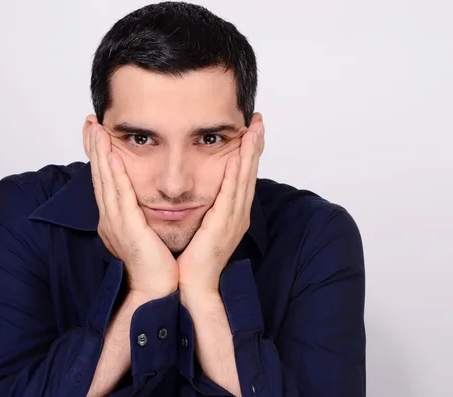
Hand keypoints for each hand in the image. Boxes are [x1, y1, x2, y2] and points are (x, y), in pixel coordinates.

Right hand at [87, 119, 178, 299]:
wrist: (157, 290)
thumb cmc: (157, 264)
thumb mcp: (146, 233)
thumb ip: (142, 215)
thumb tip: (145, 200)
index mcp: (116, 219)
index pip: (105, 181)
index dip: (100, 157)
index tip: (97, 134)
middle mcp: (111, 219)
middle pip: (100, 177)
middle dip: (94, 148)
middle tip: (90, 123)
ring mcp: (116, 224)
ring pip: (106, 182)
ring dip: (101, 155)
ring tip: (97, 130)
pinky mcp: (128, 230)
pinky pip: (120, 198)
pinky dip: (115, 176)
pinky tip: (113, 158)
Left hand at [177, 113, 264, 294]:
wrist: (193, 286)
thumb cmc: (194, 259)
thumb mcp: (203, 227)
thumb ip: (206, 209)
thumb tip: (202, 193)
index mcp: (233, 214)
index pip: (243, 177)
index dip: (249, 153)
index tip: (250, 130)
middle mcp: (238, 214)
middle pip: (249, 174)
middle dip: (255, 146)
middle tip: (258, 120)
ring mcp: (234, 220)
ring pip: (244, 180)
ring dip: (249, 154)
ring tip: (253, 129)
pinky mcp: (223, 226)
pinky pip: (231, 195)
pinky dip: (235, 175)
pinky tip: (237, 157)